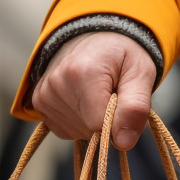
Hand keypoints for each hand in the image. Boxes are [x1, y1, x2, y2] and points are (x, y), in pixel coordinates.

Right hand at [30, 31, 154, 149]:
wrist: (95, 36)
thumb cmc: (121, 54)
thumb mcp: (141, 73)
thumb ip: (136, 108)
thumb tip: (124, 143)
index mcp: (82, 74)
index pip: (100, 125)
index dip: (117, 121)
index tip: (122, 100)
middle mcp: (56, 84)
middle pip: (88, 130)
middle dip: (105, 120)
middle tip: (111, 93)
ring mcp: (43, 94)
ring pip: (76, 132)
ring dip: (91, 121)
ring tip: (96, 93)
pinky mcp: (39, 102)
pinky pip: (64, 130)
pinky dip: (78, 121)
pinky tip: (83, 100)